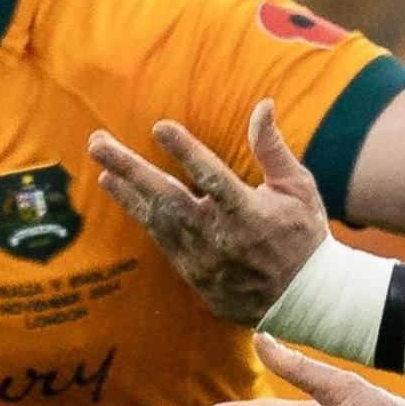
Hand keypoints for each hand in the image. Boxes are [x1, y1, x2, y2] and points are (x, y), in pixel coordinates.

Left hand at [87, 102, 329, 325]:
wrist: (307, 300)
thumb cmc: (304, 235)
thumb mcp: (298, 189)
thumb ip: (273, 149)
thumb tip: (262, 105)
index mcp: (251, 215)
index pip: (213, 178)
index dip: (186, 152)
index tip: (161, 128)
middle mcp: (222, 240)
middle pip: (167, 199)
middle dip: (129, 169)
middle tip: (98, 143)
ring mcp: (205, 262)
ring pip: (156, 222)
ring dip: (126, 192)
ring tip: (102, 167)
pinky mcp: (196, 277)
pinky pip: (162, 241)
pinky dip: (142, 215)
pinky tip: (123, 193)